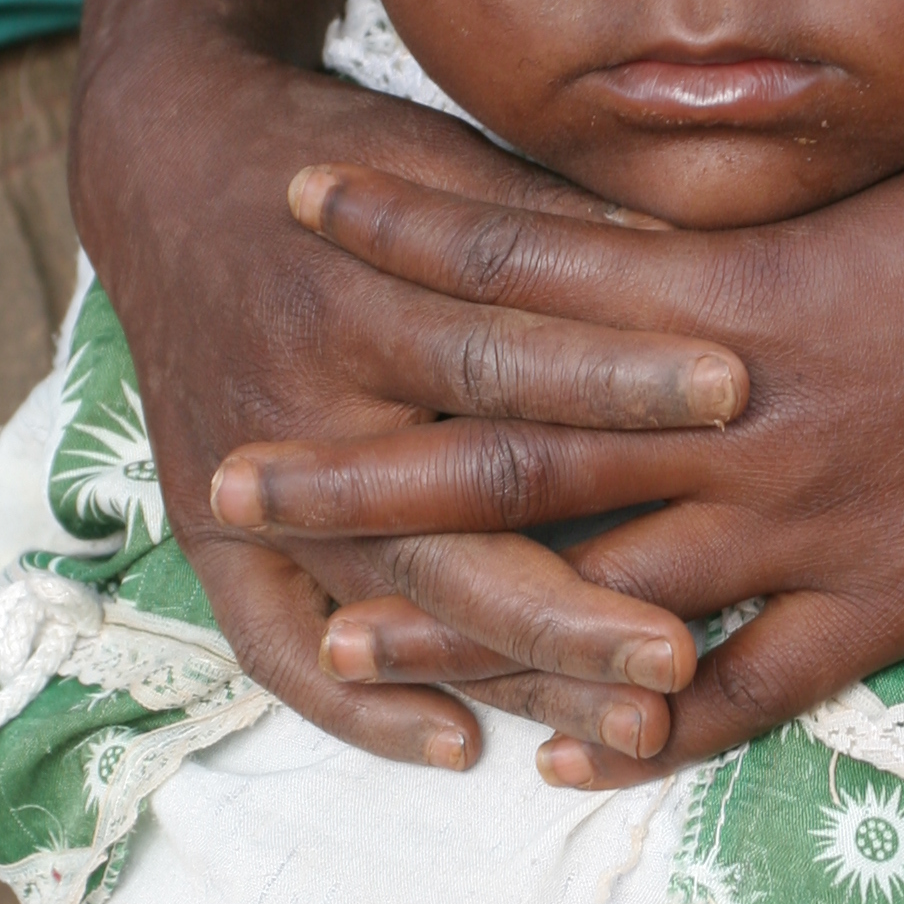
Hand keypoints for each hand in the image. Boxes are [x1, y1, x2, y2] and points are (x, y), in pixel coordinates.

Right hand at [74, 27, 747, 769]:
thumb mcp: (442, 157)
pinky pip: (274, 646)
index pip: (503, 353)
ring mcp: (249, 482)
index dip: (617, 376)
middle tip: (679, 659)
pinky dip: (356, 707)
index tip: (733, 398)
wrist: (170, 168)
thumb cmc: (347, 158)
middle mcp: (297, 401)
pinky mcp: (210, 536)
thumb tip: (709, 267)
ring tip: (629, 728)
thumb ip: (557, 227)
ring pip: (391, 603)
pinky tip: (457, 746)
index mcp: (355, 295)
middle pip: (449, 519)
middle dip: (571, 599)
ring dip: (509, 672)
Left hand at [214, 114, 903, 779]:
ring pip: (597, 593)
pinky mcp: (883, 602)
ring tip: (347, 649)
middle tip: (234, 478)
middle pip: (509, 449)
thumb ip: (741, 185)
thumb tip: (648, 144)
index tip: (292, 201)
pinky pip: (743, 693)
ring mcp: (806, 518)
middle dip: (362, 468)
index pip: (522, 255)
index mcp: (730, 282)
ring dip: (466, 626)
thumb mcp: (865, 171)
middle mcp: (739, 407)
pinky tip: (569, 759)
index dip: (398, 231)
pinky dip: (652, 730)